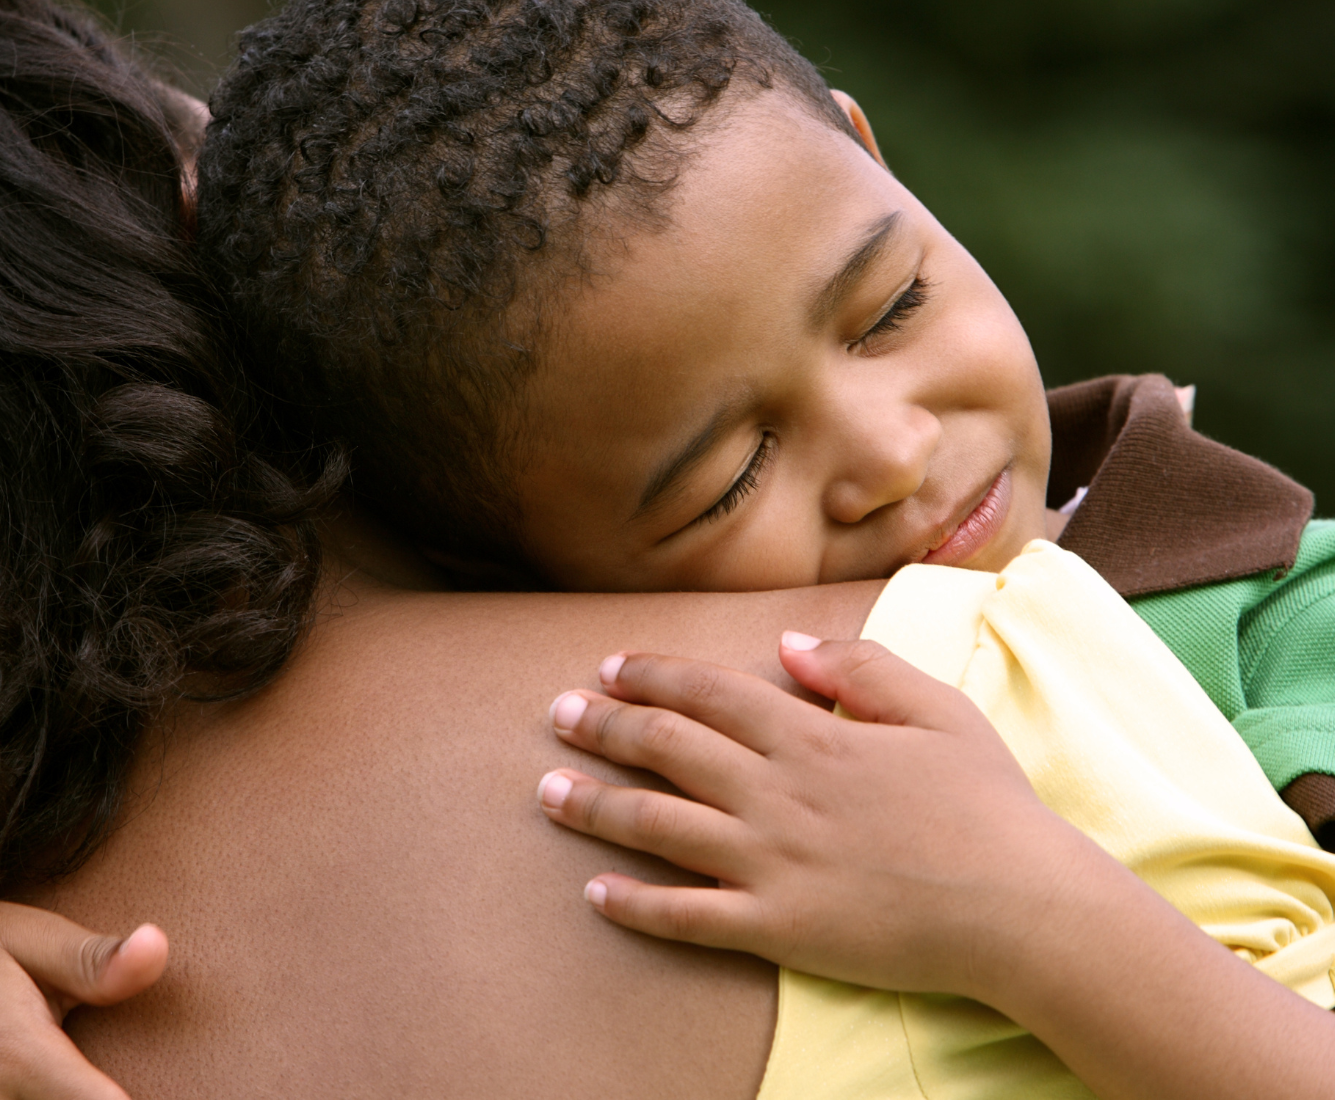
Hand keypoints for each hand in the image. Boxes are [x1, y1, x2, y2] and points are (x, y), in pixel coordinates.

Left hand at [535, 636, 1093, 1000]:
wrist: (1023, 907)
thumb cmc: (987, 805)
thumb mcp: (937, 709)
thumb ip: (859, 668)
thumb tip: (788, 643)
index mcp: (813, 736)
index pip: (710, 693)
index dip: (653, 675)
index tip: (610, 667)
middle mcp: (778, 792)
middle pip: (668, 748)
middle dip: (604, 727)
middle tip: (556, 715)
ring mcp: (771, 862)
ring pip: (659, 825)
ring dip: (597, 805)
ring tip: (547, 792)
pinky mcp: (778, 927)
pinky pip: (689, 915)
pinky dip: (637, 905)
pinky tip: (596, 892)